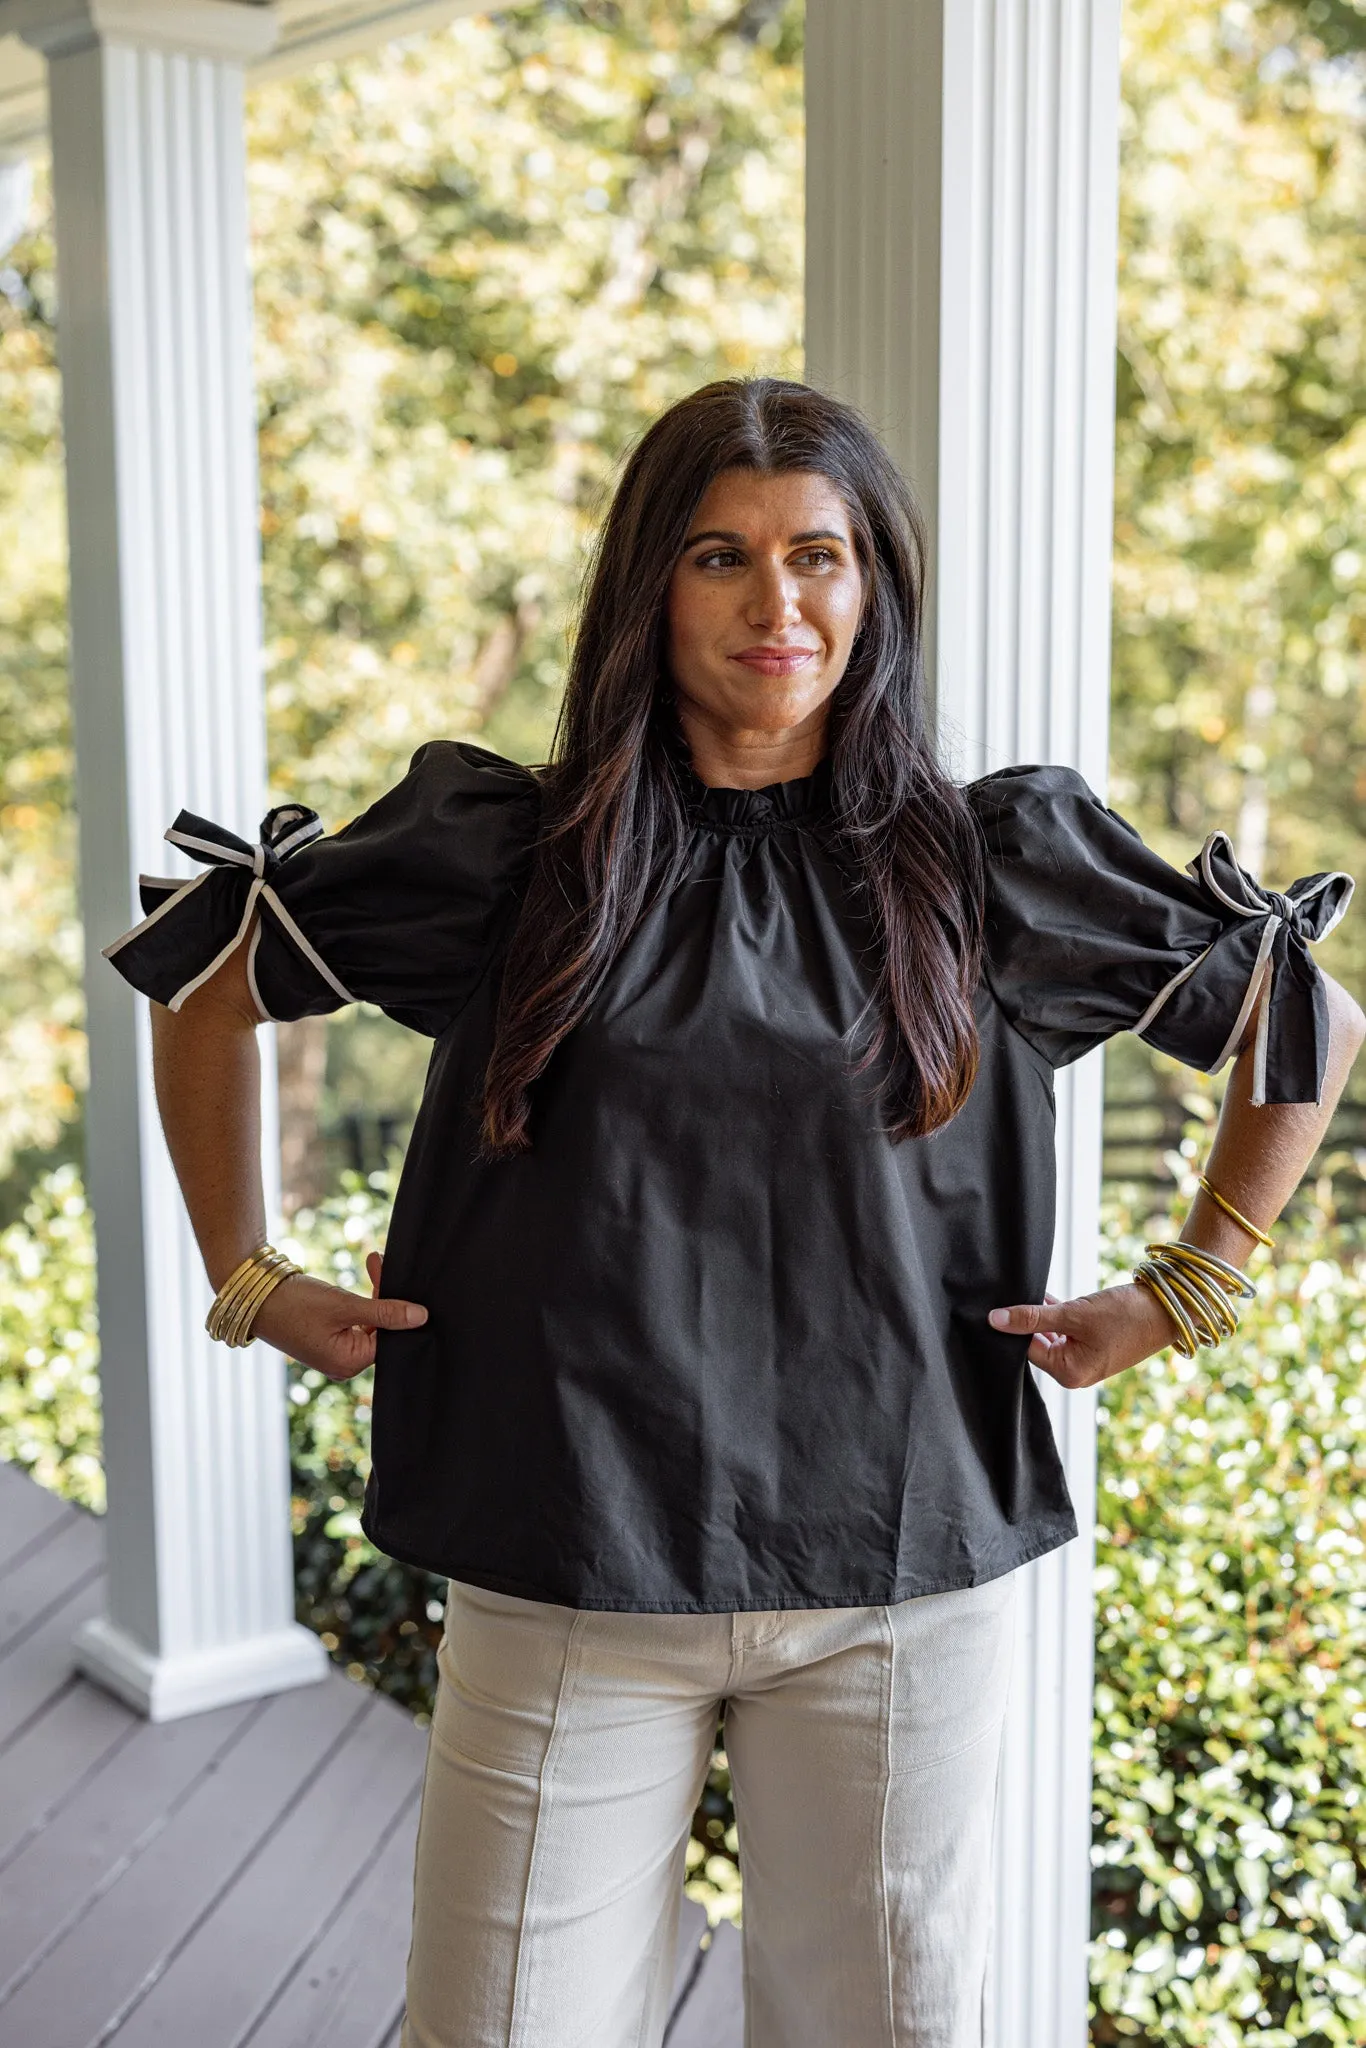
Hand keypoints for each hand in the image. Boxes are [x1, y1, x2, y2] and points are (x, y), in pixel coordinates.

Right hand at [249, 1246, 425, 1381]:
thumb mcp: (344, 1305)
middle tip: (379, 1261)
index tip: (396, 1275)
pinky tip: (364, 1275)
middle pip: (381, 1329)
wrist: (255, 1296)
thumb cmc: (296, 1305)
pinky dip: (362, 1300)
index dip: (398, 1308)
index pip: (389, 1337)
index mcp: (348, 1364)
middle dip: (385, 1294)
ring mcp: (335, 1352)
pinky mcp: (328, 1338)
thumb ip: (385, 1311)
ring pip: (370, 1321)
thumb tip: (422, 1317)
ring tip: (373, 1261)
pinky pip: (356, 1320)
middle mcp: (343, 1364)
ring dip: (375, 1292)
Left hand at [987, 1282, 1174, 1388]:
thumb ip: (1033, 1318)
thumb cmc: (1125, 1316)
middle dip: (1027, 1319)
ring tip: (1033, 1290)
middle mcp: (1075, 1372)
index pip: (1025, 1349)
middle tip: (1014, 1292)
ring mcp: (1084, 1358)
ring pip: (1050, 1334)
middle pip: (1036, 1343)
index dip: (1012, 1325)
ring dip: (1042, 1314)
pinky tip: (1047, 1295)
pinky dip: (1057, 1313)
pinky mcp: (1093, 1344)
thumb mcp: (1074, 1314)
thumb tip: (994, 1320)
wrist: (1168, 1309)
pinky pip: (1066, 1329)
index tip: (1000, 1302)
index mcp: (1069, 1373)